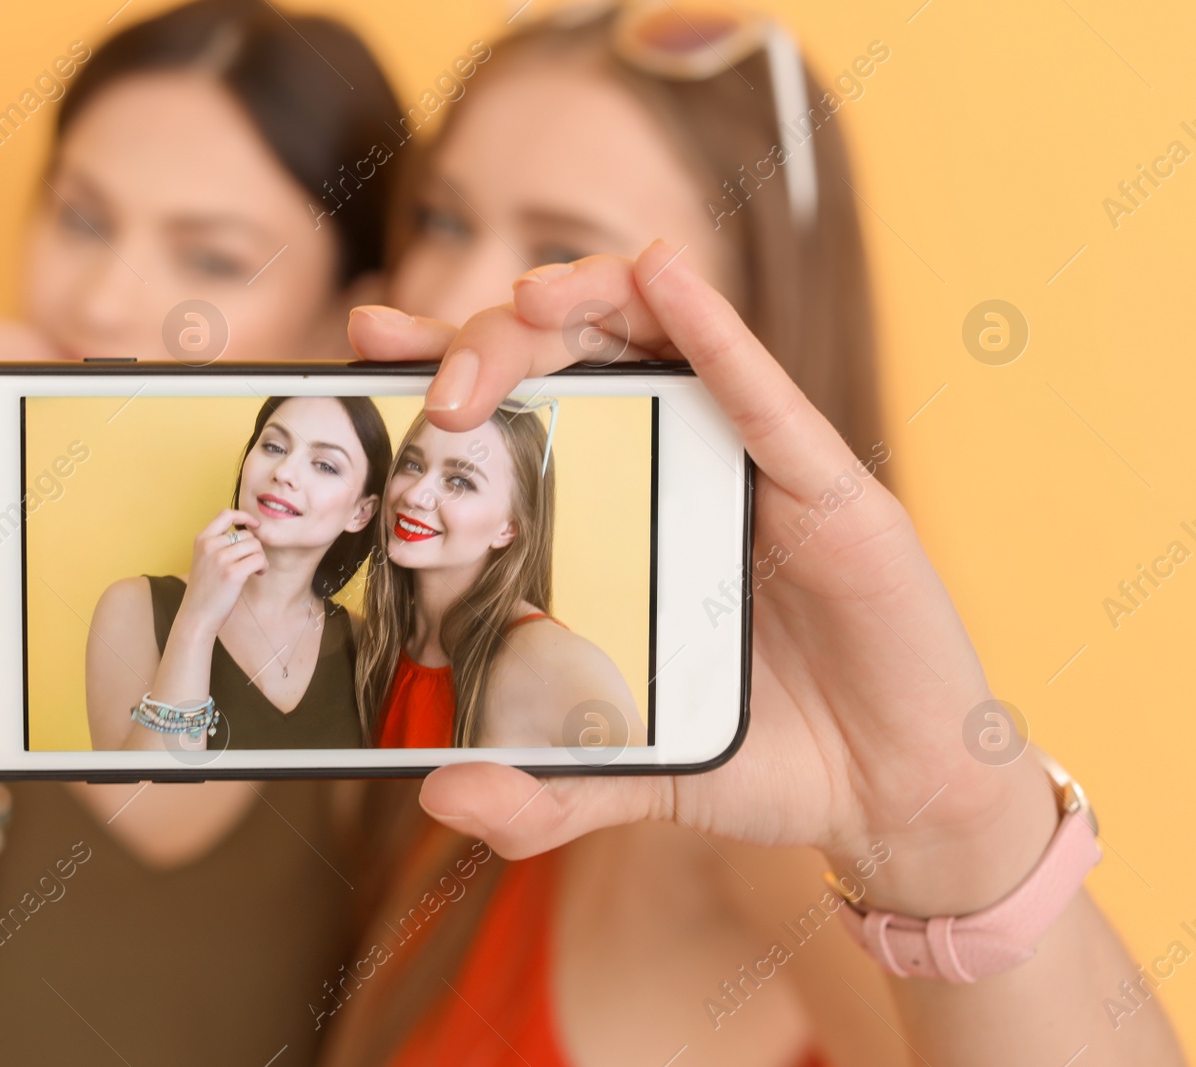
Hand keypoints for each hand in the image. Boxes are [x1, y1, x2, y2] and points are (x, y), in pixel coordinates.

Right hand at [176, 509, 265, 638]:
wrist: (197, 616)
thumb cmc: (205, 590)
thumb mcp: (204, 560)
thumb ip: (219, 544)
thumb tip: (249, 532)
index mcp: (202, 540)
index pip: (226, 514)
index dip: (244, 516)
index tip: (255, 525)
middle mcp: (209, 545)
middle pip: (247, 534)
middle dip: (255, 547)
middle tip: (253, 562)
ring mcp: (220, 559)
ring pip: (255, 546)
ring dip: (261, 557)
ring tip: (256, 569)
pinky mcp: (232, 574)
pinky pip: (259, 559)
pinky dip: (263, 566)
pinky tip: (258, 574)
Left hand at [349, 241, 1059, 917]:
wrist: (892, 795)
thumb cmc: (761, 756)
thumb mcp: (626, 776)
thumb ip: (539, 790)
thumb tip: (438, 796)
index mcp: (618, 511)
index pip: (521, 411)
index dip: (447, 364)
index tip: (370, 344)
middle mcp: (677, 467)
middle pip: (575, 357)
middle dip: (496, 340)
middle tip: (434, 376)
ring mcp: (752, 468)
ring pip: (662, 340)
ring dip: (588, 298)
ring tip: (524, 301)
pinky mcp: (827, 490)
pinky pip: (763, 395)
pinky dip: (714, 332)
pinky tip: (665, 280)